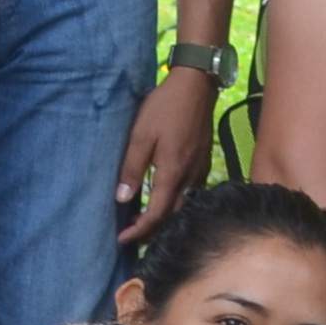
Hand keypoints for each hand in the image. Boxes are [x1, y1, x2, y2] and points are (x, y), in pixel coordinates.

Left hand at [117, 67, 218, 242]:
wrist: (196, 85)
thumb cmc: (165, 107)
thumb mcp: (141, 134)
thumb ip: (132, 167)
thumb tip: (122, 198)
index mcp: (172, 172)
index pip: (156, 214)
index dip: (139, 230)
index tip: (122, 238)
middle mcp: (189, 176)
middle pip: (172, 215)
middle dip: (152, 230)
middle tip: (131, 235)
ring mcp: (199, 169)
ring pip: (184, 205)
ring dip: (165, 218)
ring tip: (145, 221)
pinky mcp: (203, 161)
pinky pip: (191, 192)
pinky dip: (176, 203)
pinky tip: (165, 198)